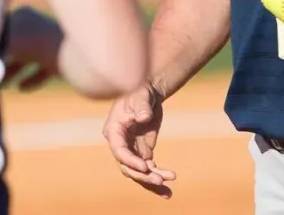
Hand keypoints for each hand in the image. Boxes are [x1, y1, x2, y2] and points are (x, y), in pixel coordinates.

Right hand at [1, 6, 62, 91]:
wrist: (76, 55)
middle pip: (12, 43)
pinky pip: (43, 70)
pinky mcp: (61, 60)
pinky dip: (33, 78)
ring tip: (1, 85)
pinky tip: (23, 88)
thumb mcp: (6, 41)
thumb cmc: (37, 45)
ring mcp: (49, 43)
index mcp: (23, 17)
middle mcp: (36, 27)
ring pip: (26, 58)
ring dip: (13, 70)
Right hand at [102, 83, 175, 197]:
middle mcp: (120, 143)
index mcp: (114, 130)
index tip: (146, 167)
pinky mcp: (142, 152)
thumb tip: (144, 117)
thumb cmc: (140, 90)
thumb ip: (141, 106)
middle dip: (144, 176)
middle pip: (128, 167)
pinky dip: (158, 176)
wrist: (149, 92)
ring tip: (168, 192)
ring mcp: (131, 149)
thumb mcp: (140, 95)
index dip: (130, 161)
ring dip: (152, 182)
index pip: (119, 151)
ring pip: (138, 172)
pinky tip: (169, 184)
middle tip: (161, 180)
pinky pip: (149, 169)